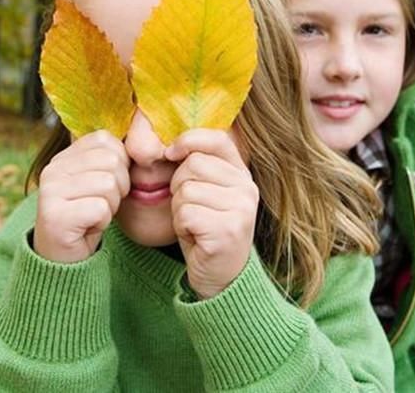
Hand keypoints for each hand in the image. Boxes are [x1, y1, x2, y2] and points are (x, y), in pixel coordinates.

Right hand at [34, 130, 129, 262]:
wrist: (64, 260)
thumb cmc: (88, 218)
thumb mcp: (98, 182)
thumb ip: (110, 160)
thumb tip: (142, 140)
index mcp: (63, 157)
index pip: (105, 139)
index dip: (120, 163)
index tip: (107, 186)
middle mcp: (53, 169)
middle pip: (111, 161)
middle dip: (119, 187)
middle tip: (102, 205)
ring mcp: (50, 192)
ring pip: (108, 184)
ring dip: (111, 206)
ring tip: (94, 216)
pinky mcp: (55, 216)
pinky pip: (100, 208)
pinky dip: (102, 221)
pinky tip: (88, 227)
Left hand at [165, 129, 258, 298]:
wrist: (221, 277)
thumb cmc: (206, 229)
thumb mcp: (206, 191)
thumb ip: (196, 165)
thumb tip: (167, 144)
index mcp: (242, 174)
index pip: (217, 138)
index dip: (188, 140)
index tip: (171, 153)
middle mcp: (247, 188)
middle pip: (193, 164)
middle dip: (179, 186)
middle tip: (191, 209)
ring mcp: (240, 209)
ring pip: (186, 190)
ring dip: (179, 210)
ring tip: (194, 225)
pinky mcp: (227, 230)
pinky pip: (185, 213)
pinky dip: (181, 226)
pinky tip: (195, 237)